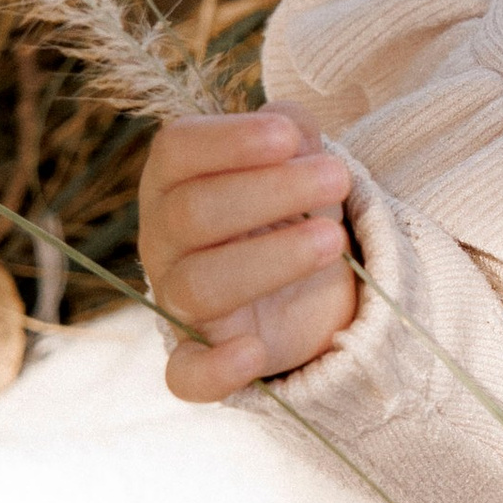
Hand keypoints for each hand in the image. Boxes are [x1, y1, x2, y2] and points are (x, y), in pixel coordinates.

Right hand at [140, 106, 356, 400]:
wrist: (305, 289)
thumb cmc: (290, 211)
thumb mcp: (297, 162)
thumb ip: (291, 132)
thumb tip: (287, 126)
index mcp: (175, 182)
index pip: (176, 151)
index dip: (228, 141)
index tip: (290, 137)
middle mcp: (164, 241)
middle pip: (191, 213)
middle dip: (270, 191)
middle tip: (338, 178)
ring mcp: (177, 302)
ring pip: (198, 284)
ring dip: (270, 259)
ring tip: (334, 239)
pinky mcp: (200, 358)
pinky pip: (185, 376)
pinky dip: (213, 371)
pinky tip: (253, 354)